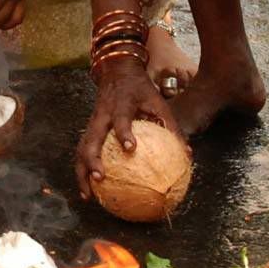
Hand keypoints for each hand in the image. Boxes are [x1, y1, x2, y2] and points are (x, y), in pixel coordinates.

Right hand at [76, 58, 183, 199]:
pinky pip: (83, 152)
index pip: (121, 120)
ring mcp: (92, 123)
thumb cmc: (140, 89)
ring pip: (81, 150)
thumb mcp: (158, 102)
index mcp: (121, 106)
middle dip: (92, 161)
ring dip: (82, 173)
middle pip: (90, 140)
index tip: (130, 149)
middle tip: (99, 179)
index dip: (124, 133)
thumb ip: (171, 126)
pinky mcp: (89, 130)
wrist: (117, 71)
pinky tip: (90, 188)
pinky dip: (84, 170)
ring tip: (88, 196)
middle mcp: (102, 116)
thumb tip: (187, 154)